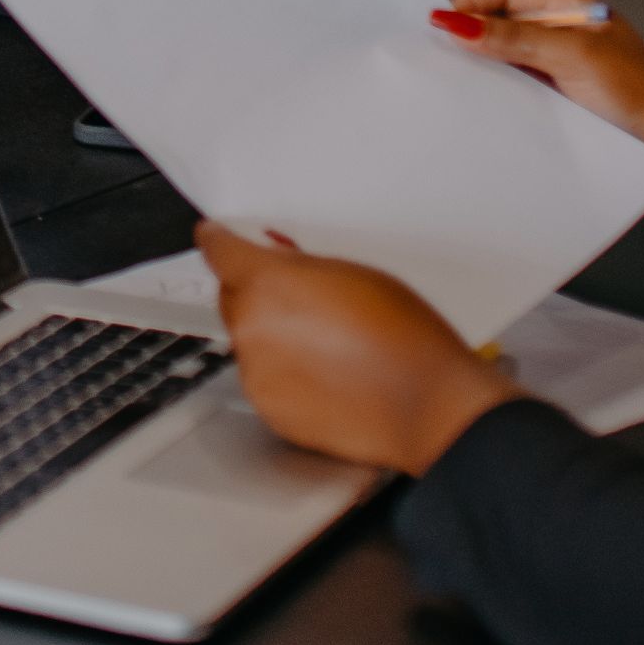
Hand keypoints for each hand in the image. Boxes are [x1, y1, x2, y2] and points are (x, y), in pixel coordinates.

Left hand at [194, 221, 518, 476]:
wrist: (426, 404)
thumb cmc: (404, 337)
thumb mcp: (356, 273)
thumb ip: (301, 264)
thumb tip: (276, 255)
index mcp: (268, 282)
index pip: (219, 250)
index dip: (220, 239)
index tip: (217, 236)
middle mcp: (251, 327)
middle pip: (231, 296)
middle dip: (255, 290)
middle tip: (298, 295)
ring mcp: (256, 372)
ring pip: (247, 339)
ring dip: (271, 334)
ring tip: (327, 342)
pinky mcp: (268, 409)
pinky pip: (263, 378)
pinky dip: (282, 372)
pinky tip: (326, 372)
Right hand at [443, 0, 643, 281]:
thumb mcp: (575, 58)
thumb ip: (515, 38)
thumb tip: (452, 21)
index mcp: (571, 10)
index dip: (469, 4)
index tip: (439, 32)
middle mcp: (563, 39)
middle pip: (499, 27)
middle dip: (467, 40)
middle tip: (434, 65)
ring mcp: (562, 76)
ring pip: (505, 66)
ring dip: (480, 76)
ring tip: (451, 94)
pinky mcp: (561, 112)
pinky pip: (517, 100)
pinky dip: (496, 105)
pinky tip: (480, 119)